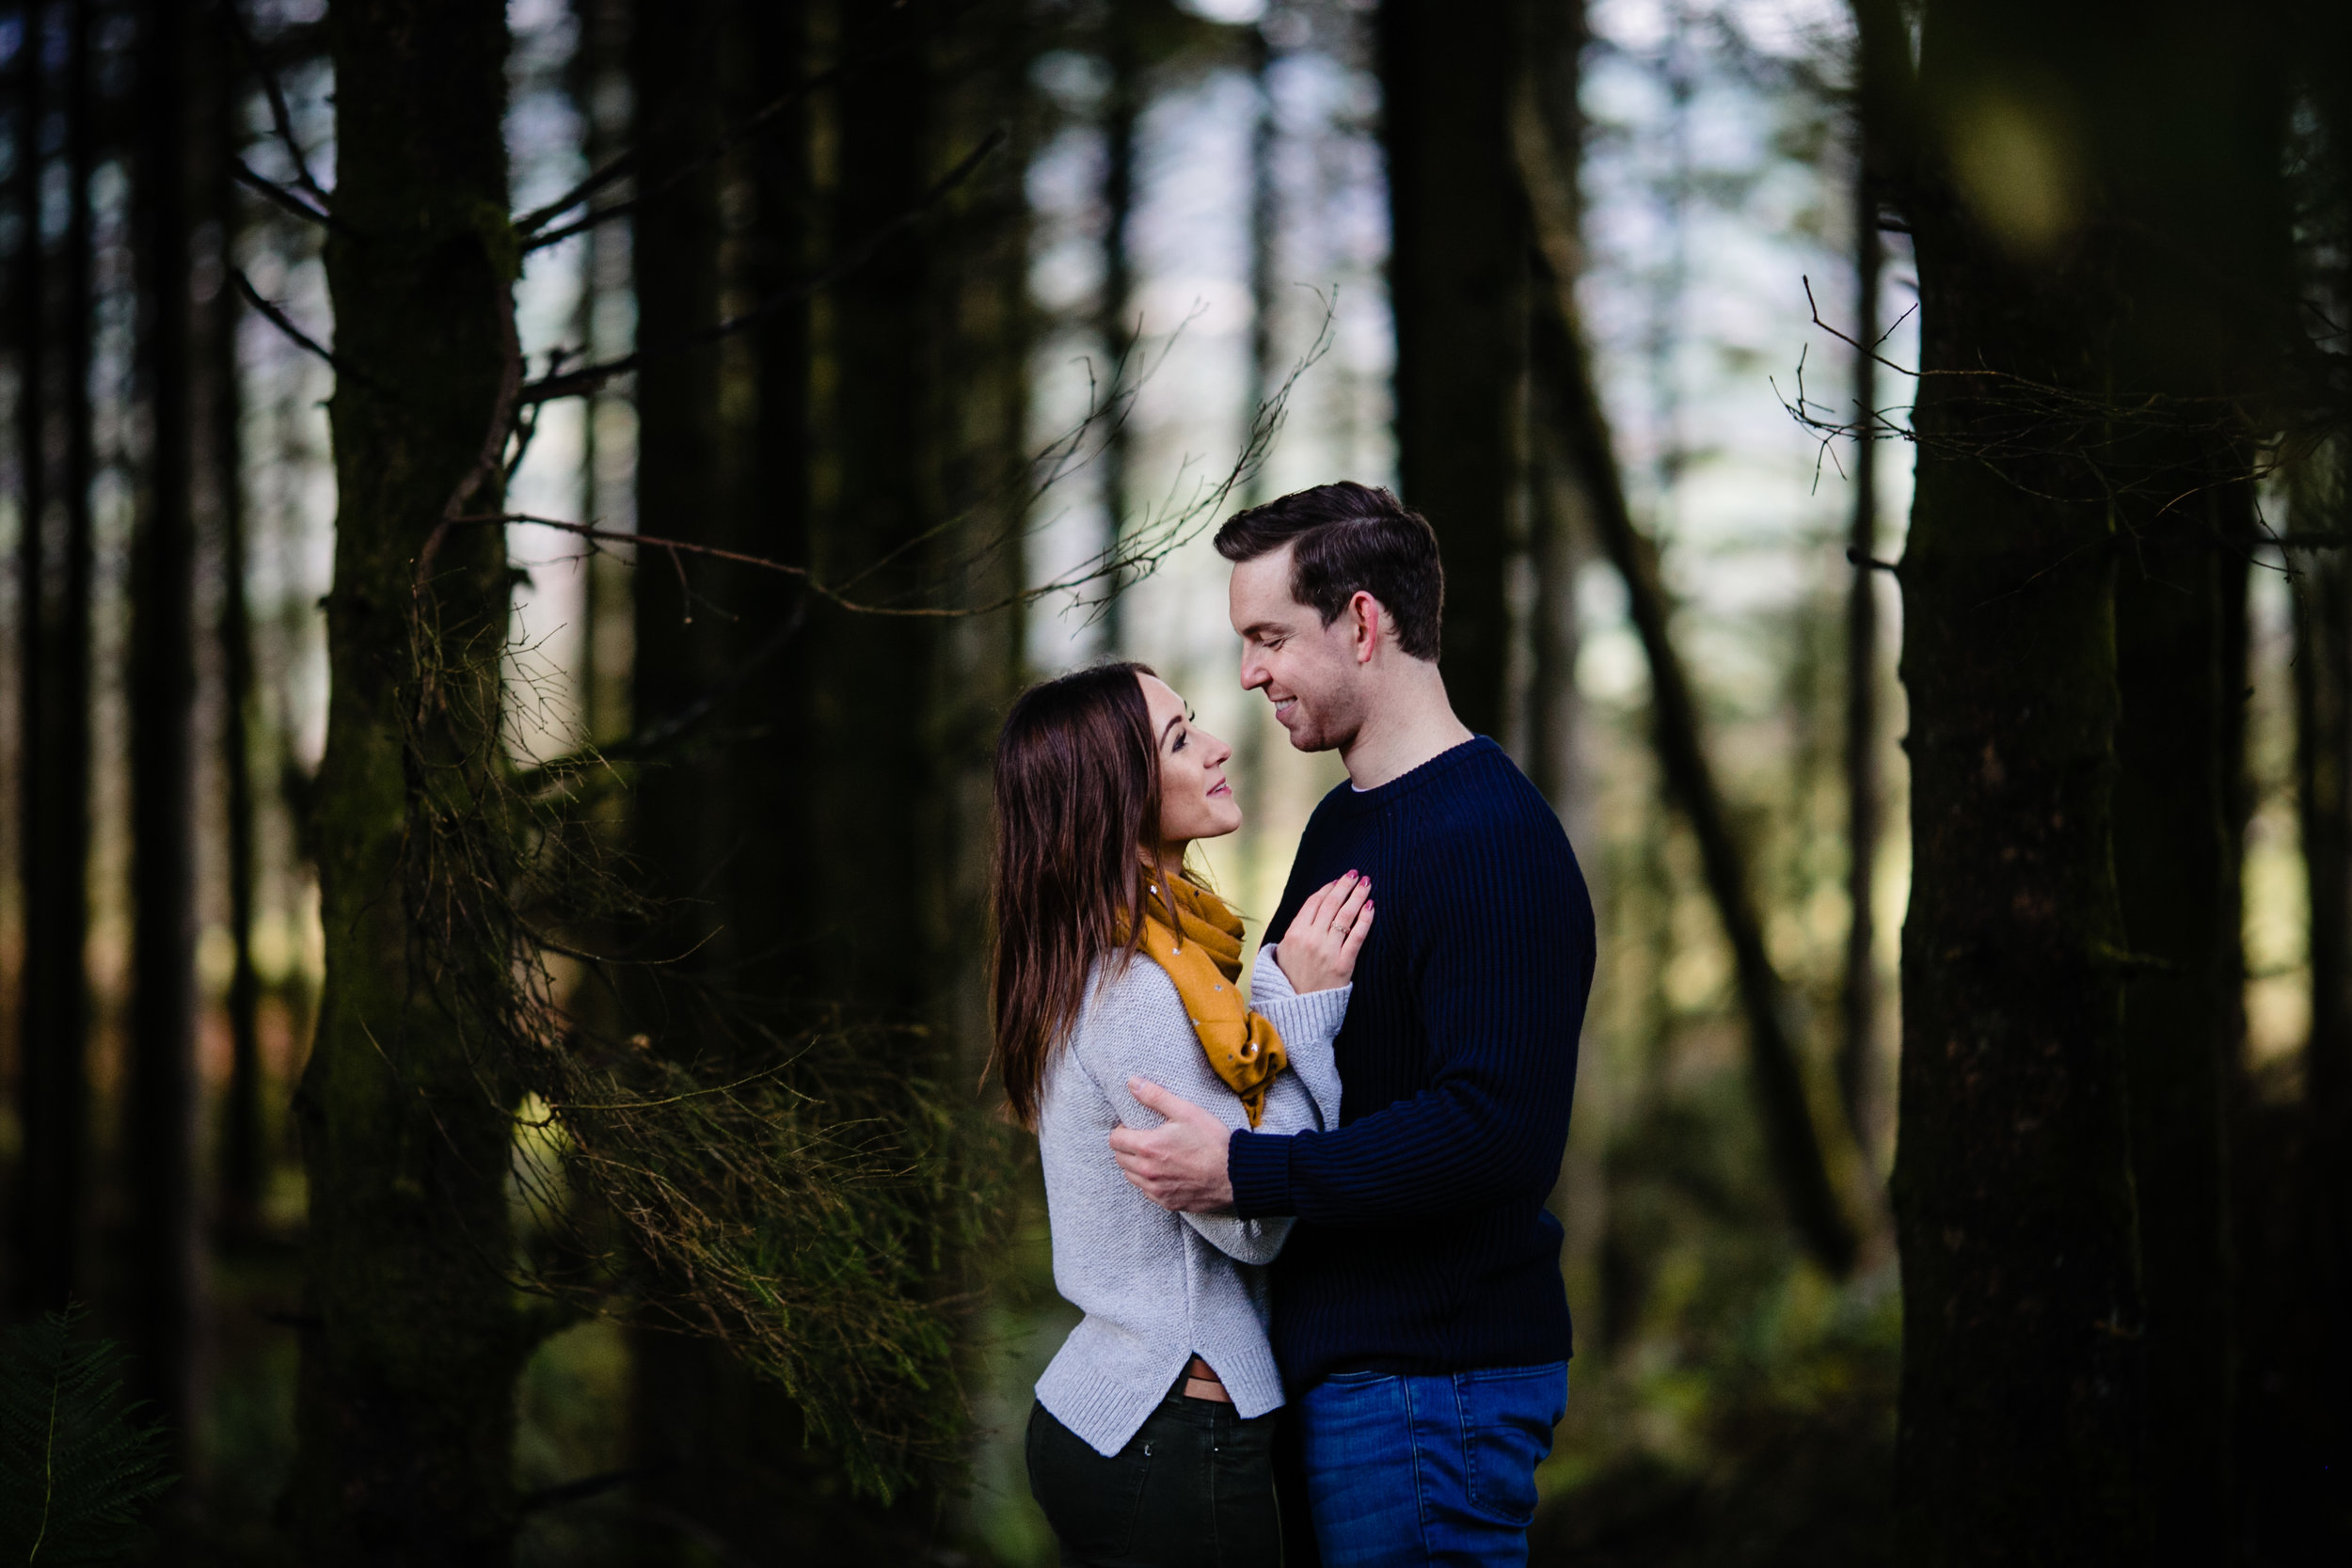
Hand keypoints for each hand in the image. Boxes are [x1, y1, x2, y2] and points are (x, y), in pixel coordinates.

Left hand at [1109, 1079, 1235, 1212]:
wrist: (1235, 1174)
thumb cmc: (1212, 1140)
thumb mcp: (1186, 1111)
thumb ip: (1155, 1096)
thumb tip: (1132, 1082)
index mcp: (1148, 1147)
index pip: (1115, 1140)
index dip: (1121, 1130)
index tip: (1134, 1127)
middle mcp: (1147, 1172)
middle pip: (1120, 1159)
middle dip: (1126, 1147)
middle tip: (1143, 1139)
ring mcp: (1157, 1190)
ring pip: (1131, 1177)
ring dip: (1135, 1166)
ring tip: (1153, 1156)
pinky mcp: (1168, 1203)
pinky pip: (1147, 1192)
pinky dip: (1149, 1182)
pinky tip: (1165, 1173)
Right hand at [1275, 871, 1373, 993]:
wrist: (1298, 1010)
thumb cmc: (1290, 980)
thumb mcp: (1283, 952)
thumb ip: (1296, 930)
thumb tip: (1312, 909)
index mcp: (1294, 933)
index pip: (1313, 903)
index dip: (1327, 889)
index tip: (1337, 881)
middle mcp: (1311, 939)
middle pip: (1331, 904)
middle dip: (1344, 886)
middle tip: (1355, 874)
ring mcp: (1328, 951)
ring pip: (1345, 915)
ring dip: (1357, 896)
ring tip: (1366, 883)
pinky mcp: (1343, 964)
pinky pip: (1357, 935)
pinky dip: (1365, 919)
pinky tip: (1371, 906)